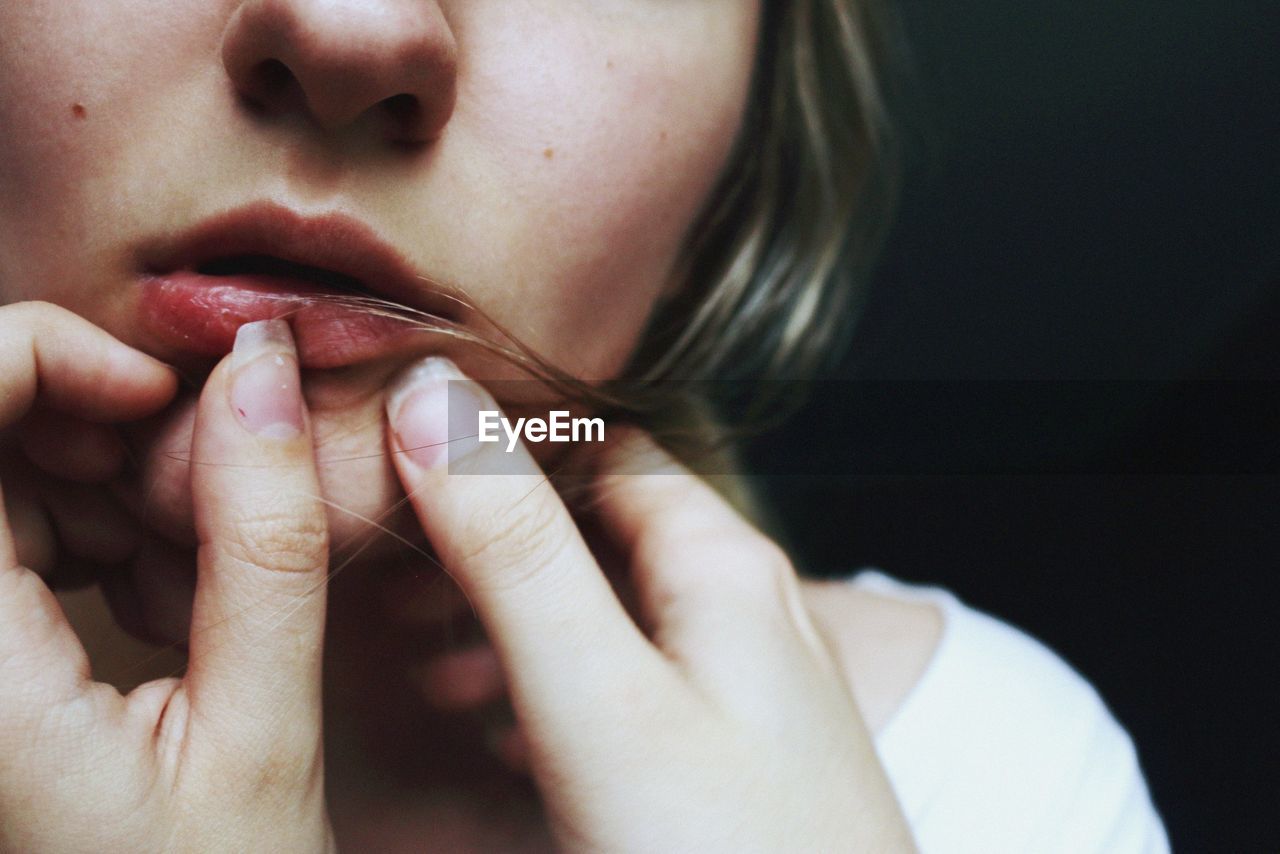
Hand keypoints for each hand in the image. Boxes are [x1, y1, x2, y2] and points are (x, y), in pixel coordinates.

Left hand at [0, 309, 334, 852]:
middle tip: (206, 477)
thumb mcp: (263, 734)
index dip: (34, 357)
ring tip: (195, 557)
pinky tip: (160, 582)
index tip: (157, 389)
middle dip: (88, 423)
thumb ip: (263, 548)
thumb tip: (262, 377)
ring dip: (101, 480)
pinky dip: (89, 525)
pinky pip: (9, 534)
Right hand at [384, 357, 915, 852]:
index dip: (499, 440)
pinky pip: (629, 687)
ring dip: (513, 618)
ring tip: (423, 659)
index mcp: (723, 565)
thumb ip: (516, 553)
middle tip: (389, 574)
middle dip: (491, 539)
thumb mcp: (600, 702)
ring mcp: (742, 687)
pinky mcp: (731, 759)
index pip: (600, 445)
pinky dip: (552, 686)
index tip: (399, 456)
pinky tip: (502, 733)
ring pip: (608, 611)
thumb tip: (433, 400)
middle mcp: (744, 608)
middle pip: (600, 526)